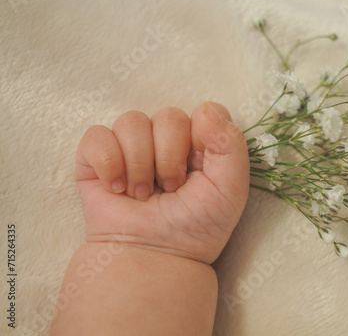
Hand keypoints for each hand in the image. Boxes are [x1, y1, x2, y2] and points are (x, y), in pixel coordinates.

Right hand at [74, 102, 249, 263]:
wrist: (154, 259)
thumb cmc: (195, 228)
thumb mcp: (230, 190)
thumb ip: (231, 145)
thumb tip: (205, 109)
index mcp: (199, 144)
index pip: (204, 112)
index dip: (201, 140)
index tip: (199, 171)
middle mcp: (165, 141)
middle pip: (168, 116)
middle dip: (169, 158)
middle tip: (170, 191)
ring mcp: (131, 147)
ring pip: (131, 122)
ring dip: (139, 165)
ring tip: (143, 196)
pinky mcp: (97, 159)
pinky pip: (97, 136)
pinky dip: (108, 163)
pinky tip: (116, 188)